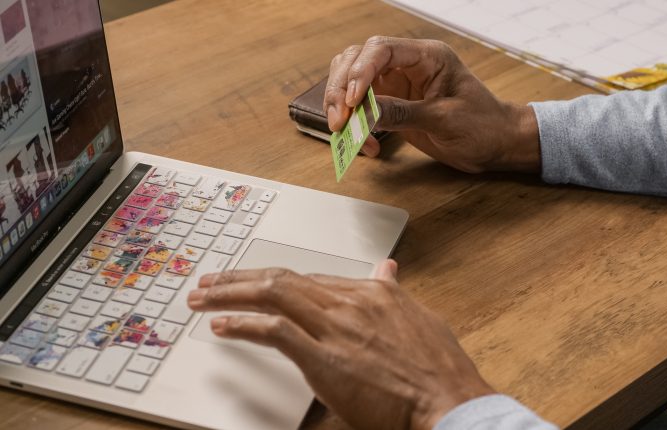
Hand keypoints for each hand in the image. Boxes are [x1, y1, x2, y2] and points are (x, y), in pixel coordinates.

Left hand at [188, 260, 494, 429]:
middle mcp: (349, 302)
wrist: (448, 400)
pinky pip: (275, 332)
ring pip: (273, 296)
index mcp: (371, 292)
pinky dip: (244, 325)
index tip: (254, 281)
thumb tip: (388, 269)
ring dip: (231, 294)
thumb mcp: (418, 318)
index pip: (310, 279)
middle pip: (283, 280)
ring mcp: (336, 328)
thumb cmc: (437, 368)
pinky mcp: (325, 358)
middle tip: (210, 282)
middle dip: (240, 278)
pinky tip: (223, 326)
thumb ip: (394, 291)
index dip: (275, 279)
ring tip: (203, 298)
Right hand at [324, 36, 540, 173]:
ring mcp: (397, 84)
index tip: (352, 101)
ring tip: (345, 132)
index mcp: (427, 57)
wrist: (495, 145)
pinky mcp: (391, 105)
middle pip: (357, 60)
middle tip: (340, 121)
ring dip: (342, 106)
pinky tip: (366, 145)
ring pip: (351, 80)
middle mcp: (408, 65)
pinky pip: (361, 108)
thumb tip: (365, 111)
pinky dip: (355, 125)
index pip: (381, 50)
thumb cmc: (482, 126)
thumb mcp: (444, 119)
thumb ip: (403, 113)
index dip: (360, 72)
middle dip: (341, 89)